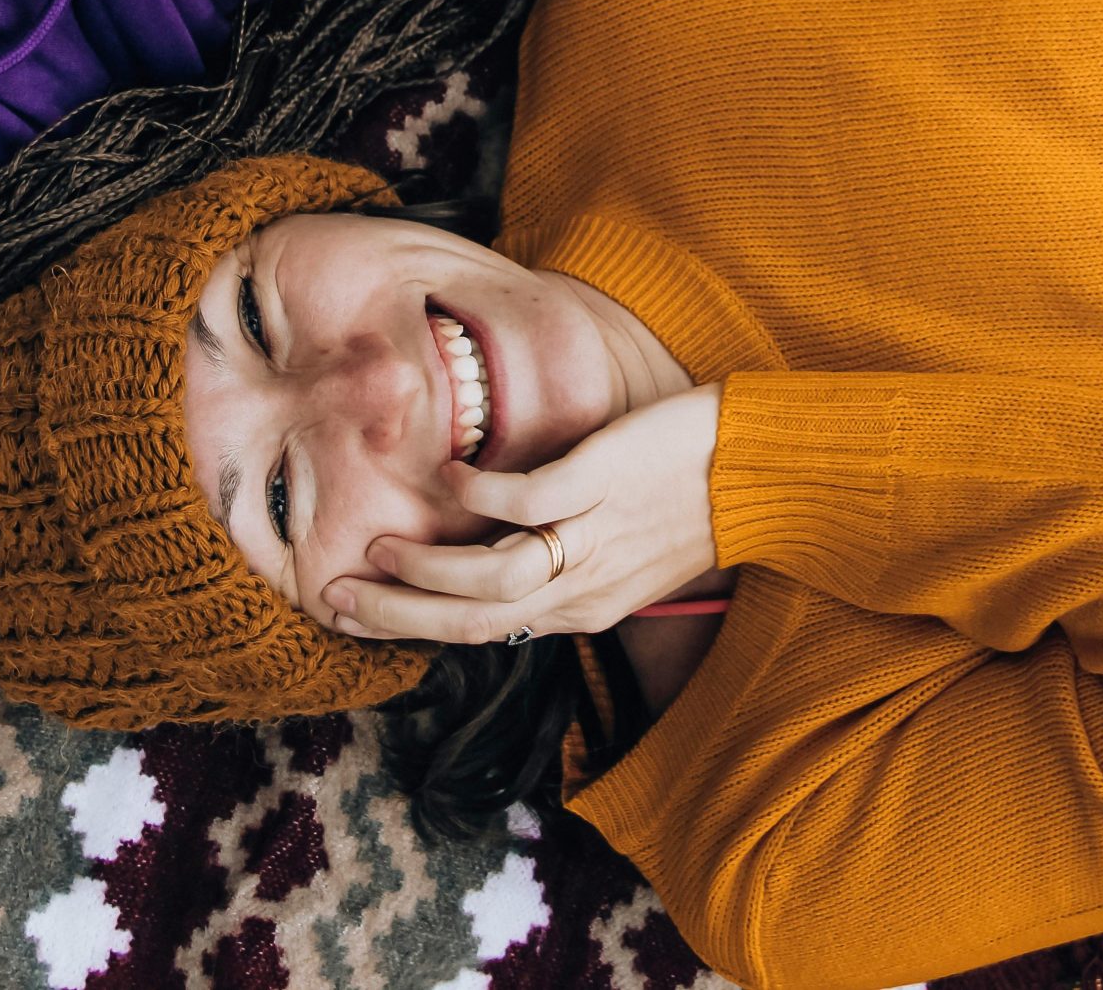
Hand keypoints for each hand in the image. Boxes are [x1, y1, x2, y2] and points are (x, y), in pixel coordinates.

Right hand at [324, 385, 723, 642]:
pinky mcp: (602, 481)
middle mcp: (585, 587)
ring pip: (494, 577)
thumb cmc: (692, 503)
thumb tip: (496, 556)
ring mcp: (593, 535)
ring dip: (428, 569)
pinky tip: (448, 480)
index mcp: (585, 608)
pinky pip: (526, 501)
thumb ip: (563, 563)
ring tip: (379, 550)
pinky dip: (477, 498)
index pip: (486, 633)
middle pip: (476, 620)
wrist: (765, 468)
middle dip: (399, 617)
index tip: (359, 618)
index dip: (417, 631)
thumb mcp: (626, 555)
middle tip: (337, 601)